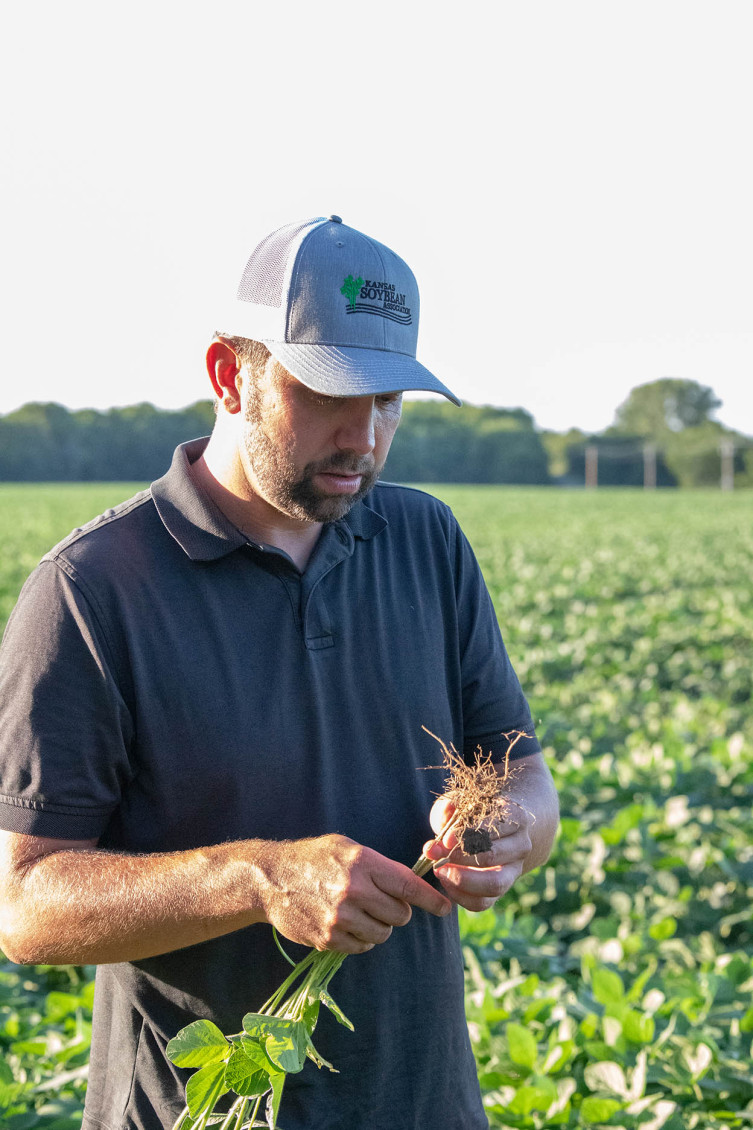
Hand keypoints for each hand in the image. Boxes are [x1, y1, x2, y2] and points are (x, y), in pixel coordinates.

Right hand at [256, 834, 450, 954]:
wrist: (271, 879)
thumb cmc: (314, 859)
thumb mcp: (347, 849)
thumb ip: (379, 866)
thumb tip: (412, 885)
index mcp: (362, 864)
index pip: (407, 886)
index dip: (431, 899)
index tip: (445, 908)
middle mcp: (353, 891)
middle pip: (400, 914)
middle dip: (398, 911)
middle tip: (383, 902)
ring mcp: (340, 917)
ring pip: (383, 933)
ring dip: (379, 926)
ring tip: (362, 912)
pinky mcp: (328, 938)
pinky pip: (362, 946)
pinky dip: (361, 938)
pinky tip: (347, 923)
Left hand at [421, 797, 532, 911]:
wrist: (497, 829)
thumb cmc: (475, 814)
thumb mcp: (460, 804)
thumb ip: (446, 812)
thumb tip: (441, 831)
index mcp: (516, 819)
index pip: (493, 828)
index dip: (466, 835)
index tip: (446, 839)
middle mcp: (520, 846)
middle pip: (491, 856)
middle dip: (459, 858)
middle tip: (438, 855)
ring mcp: (514, 871)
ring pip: (493, 884)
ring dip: (461, 880)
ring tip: (440, 871)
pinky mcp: (501, 890)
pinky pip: (483, 902)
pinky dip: (460, 896)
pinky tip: (445, 881)